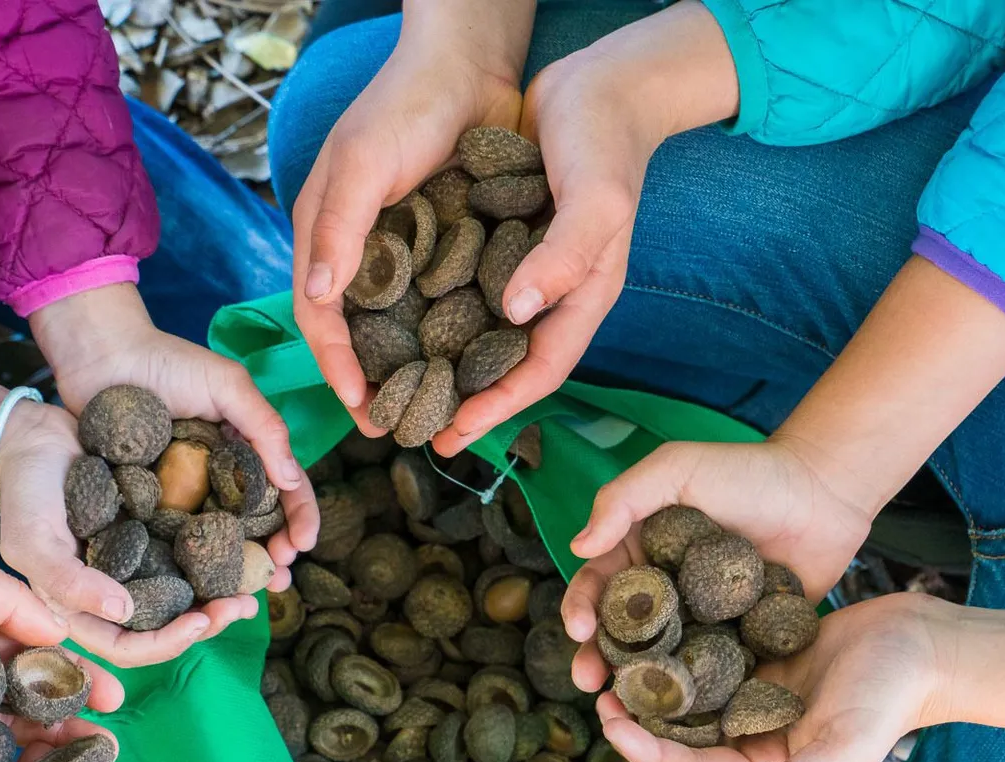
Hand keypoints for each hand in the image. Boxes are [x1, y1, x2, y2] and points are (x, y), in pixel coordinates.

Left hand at [32, 285, 317, 629]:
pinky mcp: (147, 505)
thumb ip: (263, 426)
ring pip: (217, 542)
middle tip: (278, 579)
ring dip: (236, 572)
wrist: (99, 356)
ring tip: (245, 596)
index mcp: (245, 450)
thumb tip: (291, 480)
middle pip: (256, 526)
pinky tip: (194, 588)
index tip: (302, 543)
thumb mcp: (226, 384)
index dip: (299, 517)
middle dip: (273, 556)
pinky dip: (186, 565)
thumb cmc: (166, 361)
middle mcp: (219, 478)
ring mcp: (183, 494)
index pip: (284, 489)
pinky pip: (171, 539)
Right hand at [292, 3, 532, 423]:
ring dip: (408, 367)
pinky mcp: (441, 242)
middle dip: (369, 381)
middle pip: (356, 331)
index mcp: (326, 232)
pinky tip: (467, 363)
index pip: (319, 317)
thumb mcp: (365, 162)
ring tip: (431, 408)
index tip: (362, 409)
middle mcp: (360, 248)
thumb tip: (317, 298)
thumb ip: (339, 226)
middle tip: (393, 427)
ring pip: (397, 322)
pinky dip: (444, 333)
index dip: (336, 366)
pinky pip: (437, 300)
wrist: (470, 62)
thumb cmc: (407, 104)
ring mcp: (402, 248)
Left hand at [435, 4, 739, 453]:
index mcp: (583, 296)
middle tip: (412, 430)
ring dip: (445, 364)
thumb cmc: (606, 140)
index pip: (538, 371)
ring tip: (398, 388)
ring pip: (484, 333)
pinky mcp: (504, 243)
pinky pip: (468, 290)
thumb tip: (517, 311)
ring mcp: (528, 269)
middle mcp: (553, 293)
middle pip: (506, 365)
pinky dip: (439, 312)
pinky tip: (397, 319)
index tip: (450, 435)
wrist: (603, 82)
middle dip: (464, 403)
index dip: (497, 408)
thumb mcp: (597, 200)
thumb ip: (564, 258)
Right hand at [563, 438, 873, 692]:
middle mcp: (666, 594)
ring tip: (625, 707)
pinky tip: (680, 715)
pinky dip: (694, 694)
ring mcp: (702, 622)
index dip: (582, 607)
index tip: (579, 629)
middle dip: (599, 659)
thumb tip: (577, 548)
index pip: (600, 586)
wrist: (824, 491)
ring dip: (639, 686)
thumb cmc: (748, 471)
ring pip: (661, 661)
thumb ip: (623, 499)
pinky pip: (712, 673)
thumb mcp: (676, 468)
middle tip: (588, 682)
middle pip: (623, 634)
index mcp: (641, 554)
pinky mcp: (740, 643)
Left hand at [598, 592, 948, 761]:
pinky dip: (678, 645)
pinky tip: (648, 621)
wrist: (923, 643)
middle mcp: (750, 736)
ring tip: (611, 652)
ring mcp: (751, 695)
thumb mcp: (846, 746)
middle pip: (678, 733)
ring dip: (650, 679)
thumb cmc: (890, 698)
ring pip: (687, 694)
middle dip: (636, 715)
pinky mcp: (756, 657)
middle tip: (597, 684)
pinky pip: (707, 654)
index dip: (647, 752)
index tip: (611, 723)